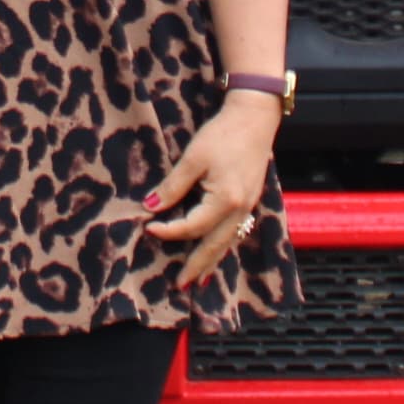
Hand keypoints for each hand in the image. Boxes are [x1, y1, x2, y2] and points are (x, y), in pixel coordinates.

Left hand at [141, 96, 279, 287]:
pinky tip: (217, 250)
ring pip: (228, 241)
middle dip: (197, 266)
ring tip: (200, 278)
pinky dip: (224, 245)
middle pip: (214, 245)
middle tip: (181, 285)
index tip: (149, 228)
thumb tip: (150, 206)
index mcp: (224, 200)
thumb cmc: (223, 134)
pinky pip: (236, 231)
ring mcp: (248, 206)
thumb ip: (172, 186)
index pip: (191, 226)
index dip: (168, 230)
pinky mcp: (250, 199)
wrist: (254, 118)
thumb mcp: (193, 158)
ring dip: (212, 261)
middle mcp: (239, 209)